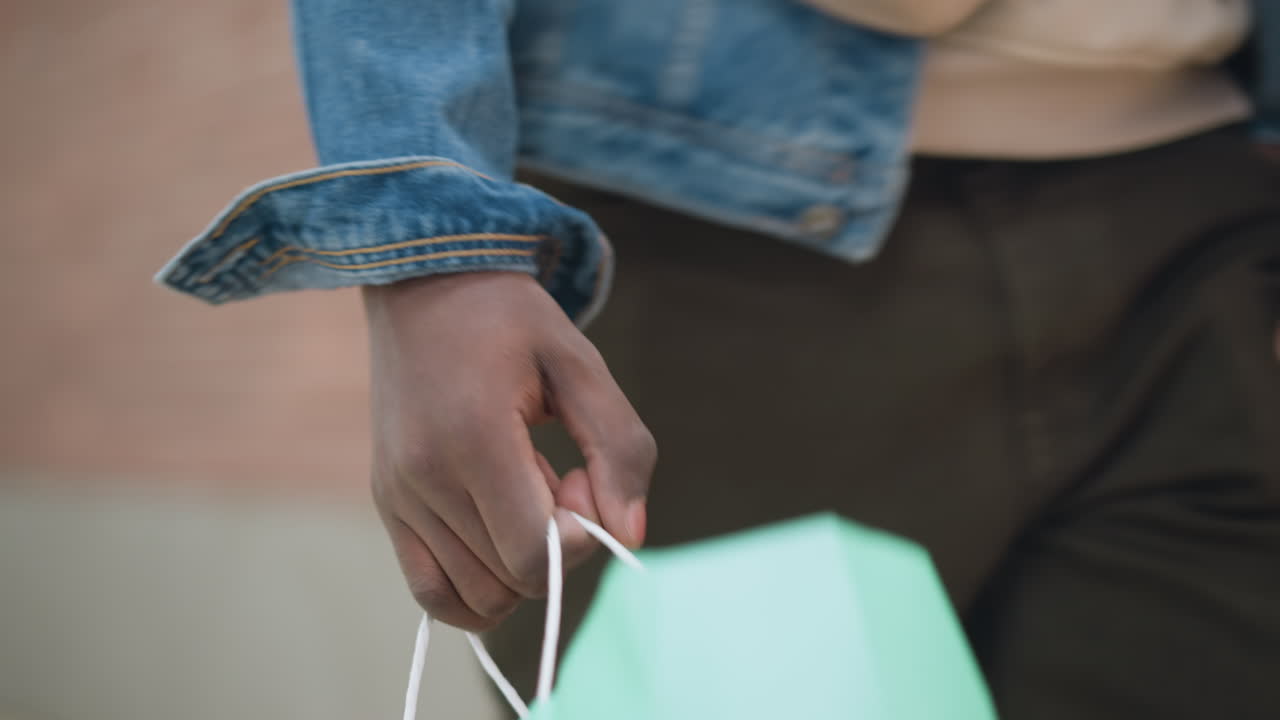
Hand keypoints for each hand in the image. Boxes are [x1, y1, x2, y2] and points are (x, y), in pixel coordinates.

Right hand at [363, 272, 655, 629]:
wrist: (425, 282)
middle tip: (558, 475)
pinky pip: (431, 592)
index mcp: (473, 439)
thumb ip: (619, 448)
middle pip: (511, 580)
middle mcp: (424, 479)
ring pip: (476, 596)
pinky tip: (500, 537)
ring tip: (522, 490)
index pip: (534, 555)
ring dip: (518, 561)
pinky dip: (476, 589)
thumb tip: (631, 535)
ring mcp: (398, 497)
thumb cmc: (511, 320)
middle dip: (556, 544)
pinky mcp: (387, 505)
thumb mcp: (582, 364)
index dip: (580, 538)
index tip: (580, 476)